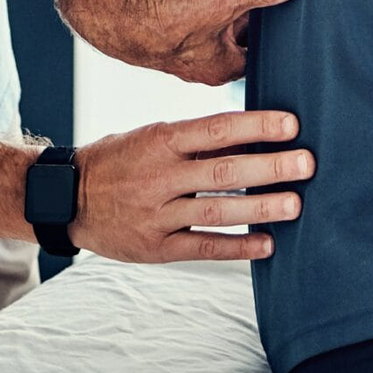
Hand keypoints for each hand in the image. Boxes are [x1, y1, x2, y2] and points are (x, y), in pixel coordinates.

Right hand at [66, 0, 302, 84]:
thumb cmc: (164, 22)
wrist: (106, 13)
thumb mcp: (222, 3)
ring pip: (217, 1)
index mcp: (219, 65)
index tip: (295, 5)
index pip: (260, 50)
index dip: (278, 28)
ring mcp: (179, 33)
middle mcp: (200, 55)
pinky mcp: (160, 12)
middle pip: (241, 19)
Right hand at [70, 108, 313, 262]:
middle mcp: (160, 176)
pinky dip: (237, 247)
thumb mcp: (150, 136)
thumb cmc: (120, 158)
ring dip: (260, 208)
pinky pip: (201, 247)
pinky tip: (267, 244)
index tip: (291, 125)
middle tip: (307, 164)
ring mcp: (157, 214)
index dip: (256, 127)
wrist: (64, 197)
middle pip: (223, 172)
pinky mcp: (154, 247)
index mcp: (161, 139)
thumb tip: (252, 131)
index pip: (217, 129)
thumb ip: (195, 138)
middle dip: (270, 168)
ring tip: (295, 205)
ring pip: (217, 211)